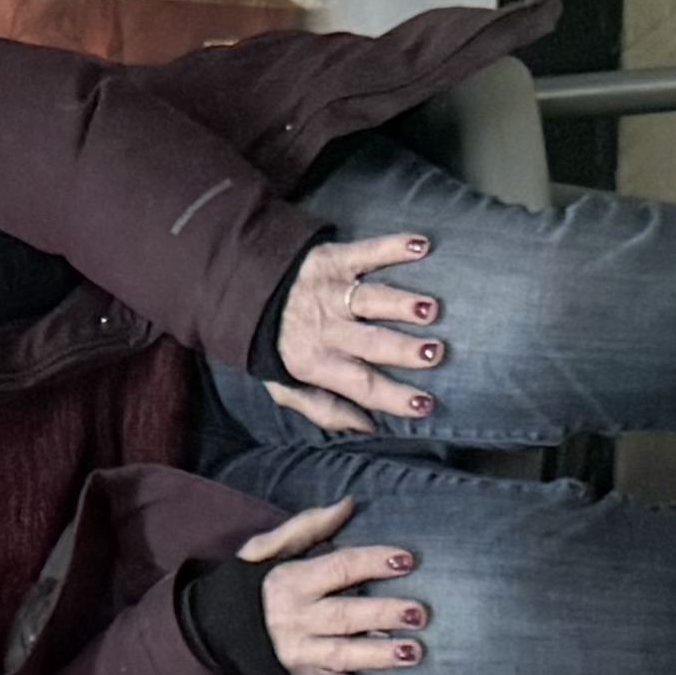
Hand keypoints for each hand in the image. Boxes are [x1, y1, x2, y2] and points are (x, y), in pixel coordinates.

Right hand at [234, 500, 429, 674]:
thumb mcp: (267, 548)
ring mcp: (299, 655)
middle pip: (346, 616)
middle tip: (418, 613)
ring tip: (413, 652)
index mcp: (291, 583)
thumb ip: (307, 526)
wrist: (213, 630)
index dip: (373, 562)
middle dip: (383, 614)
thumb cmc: (251, 584)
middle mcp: (296, 621)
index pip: (339, 568)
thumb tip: (348, 504)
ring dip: (380, 655)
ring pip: (344, 655)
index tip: (406, 560)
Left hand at [265, 227, 443, 428]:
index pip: (361, 386)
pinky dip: (393, 246)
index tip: (425, 405)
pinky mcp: (331, 259)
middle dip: (404, 350)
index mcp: (314, 363)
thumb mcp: (284, 386)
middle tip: (435, 353)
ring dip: (402, 304)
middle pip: (371, 343)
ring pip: (371, 300)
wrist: (240, 288)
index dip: (394, 397)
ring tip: (430, 309)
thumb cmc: (275, 344)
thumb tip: (367, 428)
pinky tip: (420, 246)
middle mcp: (324, 328)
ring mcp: (329, 292)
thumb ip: (323, 410)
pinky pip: (366, 252)